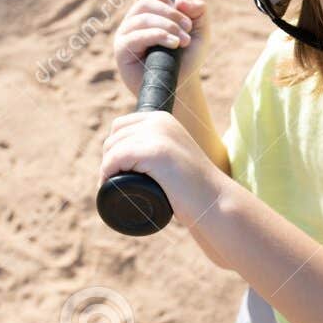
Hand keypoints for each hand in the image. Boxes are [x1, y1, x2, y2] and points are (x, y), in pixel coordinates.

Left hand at [99, 109, 224, 231]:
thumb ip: (156, 150)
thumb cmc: (192, 189)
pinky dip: (107, 173)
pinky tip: (109, 186)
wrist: (215, 203)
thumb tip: (129, 160)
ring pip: (112, 148)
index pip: (121, 126)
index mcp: (162, 118)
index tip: (115, 173)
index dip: (113, 149)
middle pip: (114, 136)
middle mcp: (160, 121)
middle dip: (108, 160)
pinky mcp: (156, 151)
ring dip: (106, 169)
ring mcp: (158, 135)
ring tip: (112, 188)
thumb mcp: (173, 157)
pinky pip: (115, 158)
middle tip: (113, 184)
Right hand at [113, 0, 207, 98]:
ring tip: (184, 41)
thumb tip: (180, 0)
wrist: (181, 86)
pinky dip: (158, 35)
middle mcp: (132, 23)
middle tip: (188, 29)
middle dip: (171, 14)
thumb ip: (198, 11)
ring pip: (143, 18)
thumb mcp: (200, 31)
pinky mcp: (121, 51)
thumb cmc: (187, 58)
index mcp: (145, 15)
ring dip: (168, 26)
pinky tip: (173, 44)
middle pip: (146, 3)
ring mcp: (125, 36)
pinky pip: (136, 36)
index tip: (183, 14)